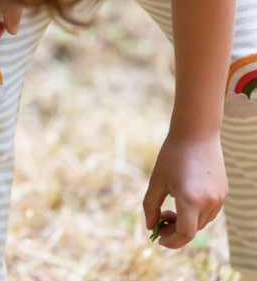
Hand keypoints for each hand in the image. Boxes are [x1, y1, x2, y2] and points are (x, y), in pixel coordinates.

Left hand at [143, 133, 227, 248]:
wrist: (196, 133)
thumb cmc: (172, 155)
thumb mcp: (156, 181)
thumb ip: (151, 206)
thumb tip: (150, 227)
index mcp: (191, 200)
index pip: (184, 235)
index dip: (171, 241)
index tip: (158, 237)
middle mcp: (209, 202)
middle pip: (192, 229)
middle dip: (174, 228)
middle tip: (160, 216)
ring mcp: (219, 198)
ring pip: (201, 222)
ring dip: (185, 221)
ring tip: (171, 204)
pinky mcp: (223, 191)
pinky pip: (209, 211)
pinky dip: (196, 212)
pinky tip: (184, 196)